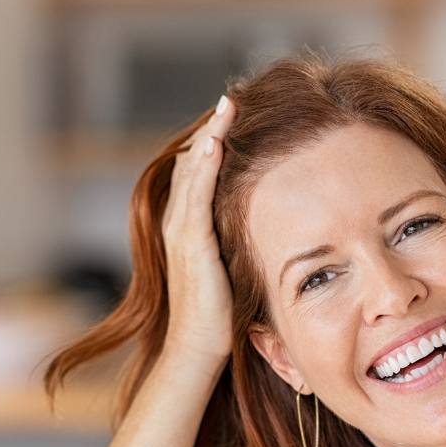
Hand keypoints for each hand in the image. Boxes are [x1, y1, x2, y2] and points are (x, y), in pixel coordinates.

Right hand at [159, 95, 236, 365]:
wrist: (198, 349)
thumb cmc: (220, 314)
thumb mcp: (231, 264)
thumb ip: (238, 239)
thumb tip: (267, 220)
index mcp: (187, 225)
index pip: (198, 170)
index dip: (214, 140)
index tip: (235, 114)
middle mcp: (178, 222)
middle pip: (192, 160)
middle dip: (211, 128)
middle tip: (231, 97)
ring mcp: (181, 232)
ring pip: (191, 171)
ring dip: (208, 136)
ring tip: (225, 106)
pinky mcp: (191, 245)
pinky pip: (195, 196)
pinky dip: (204, 166)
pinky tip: (215, 142)